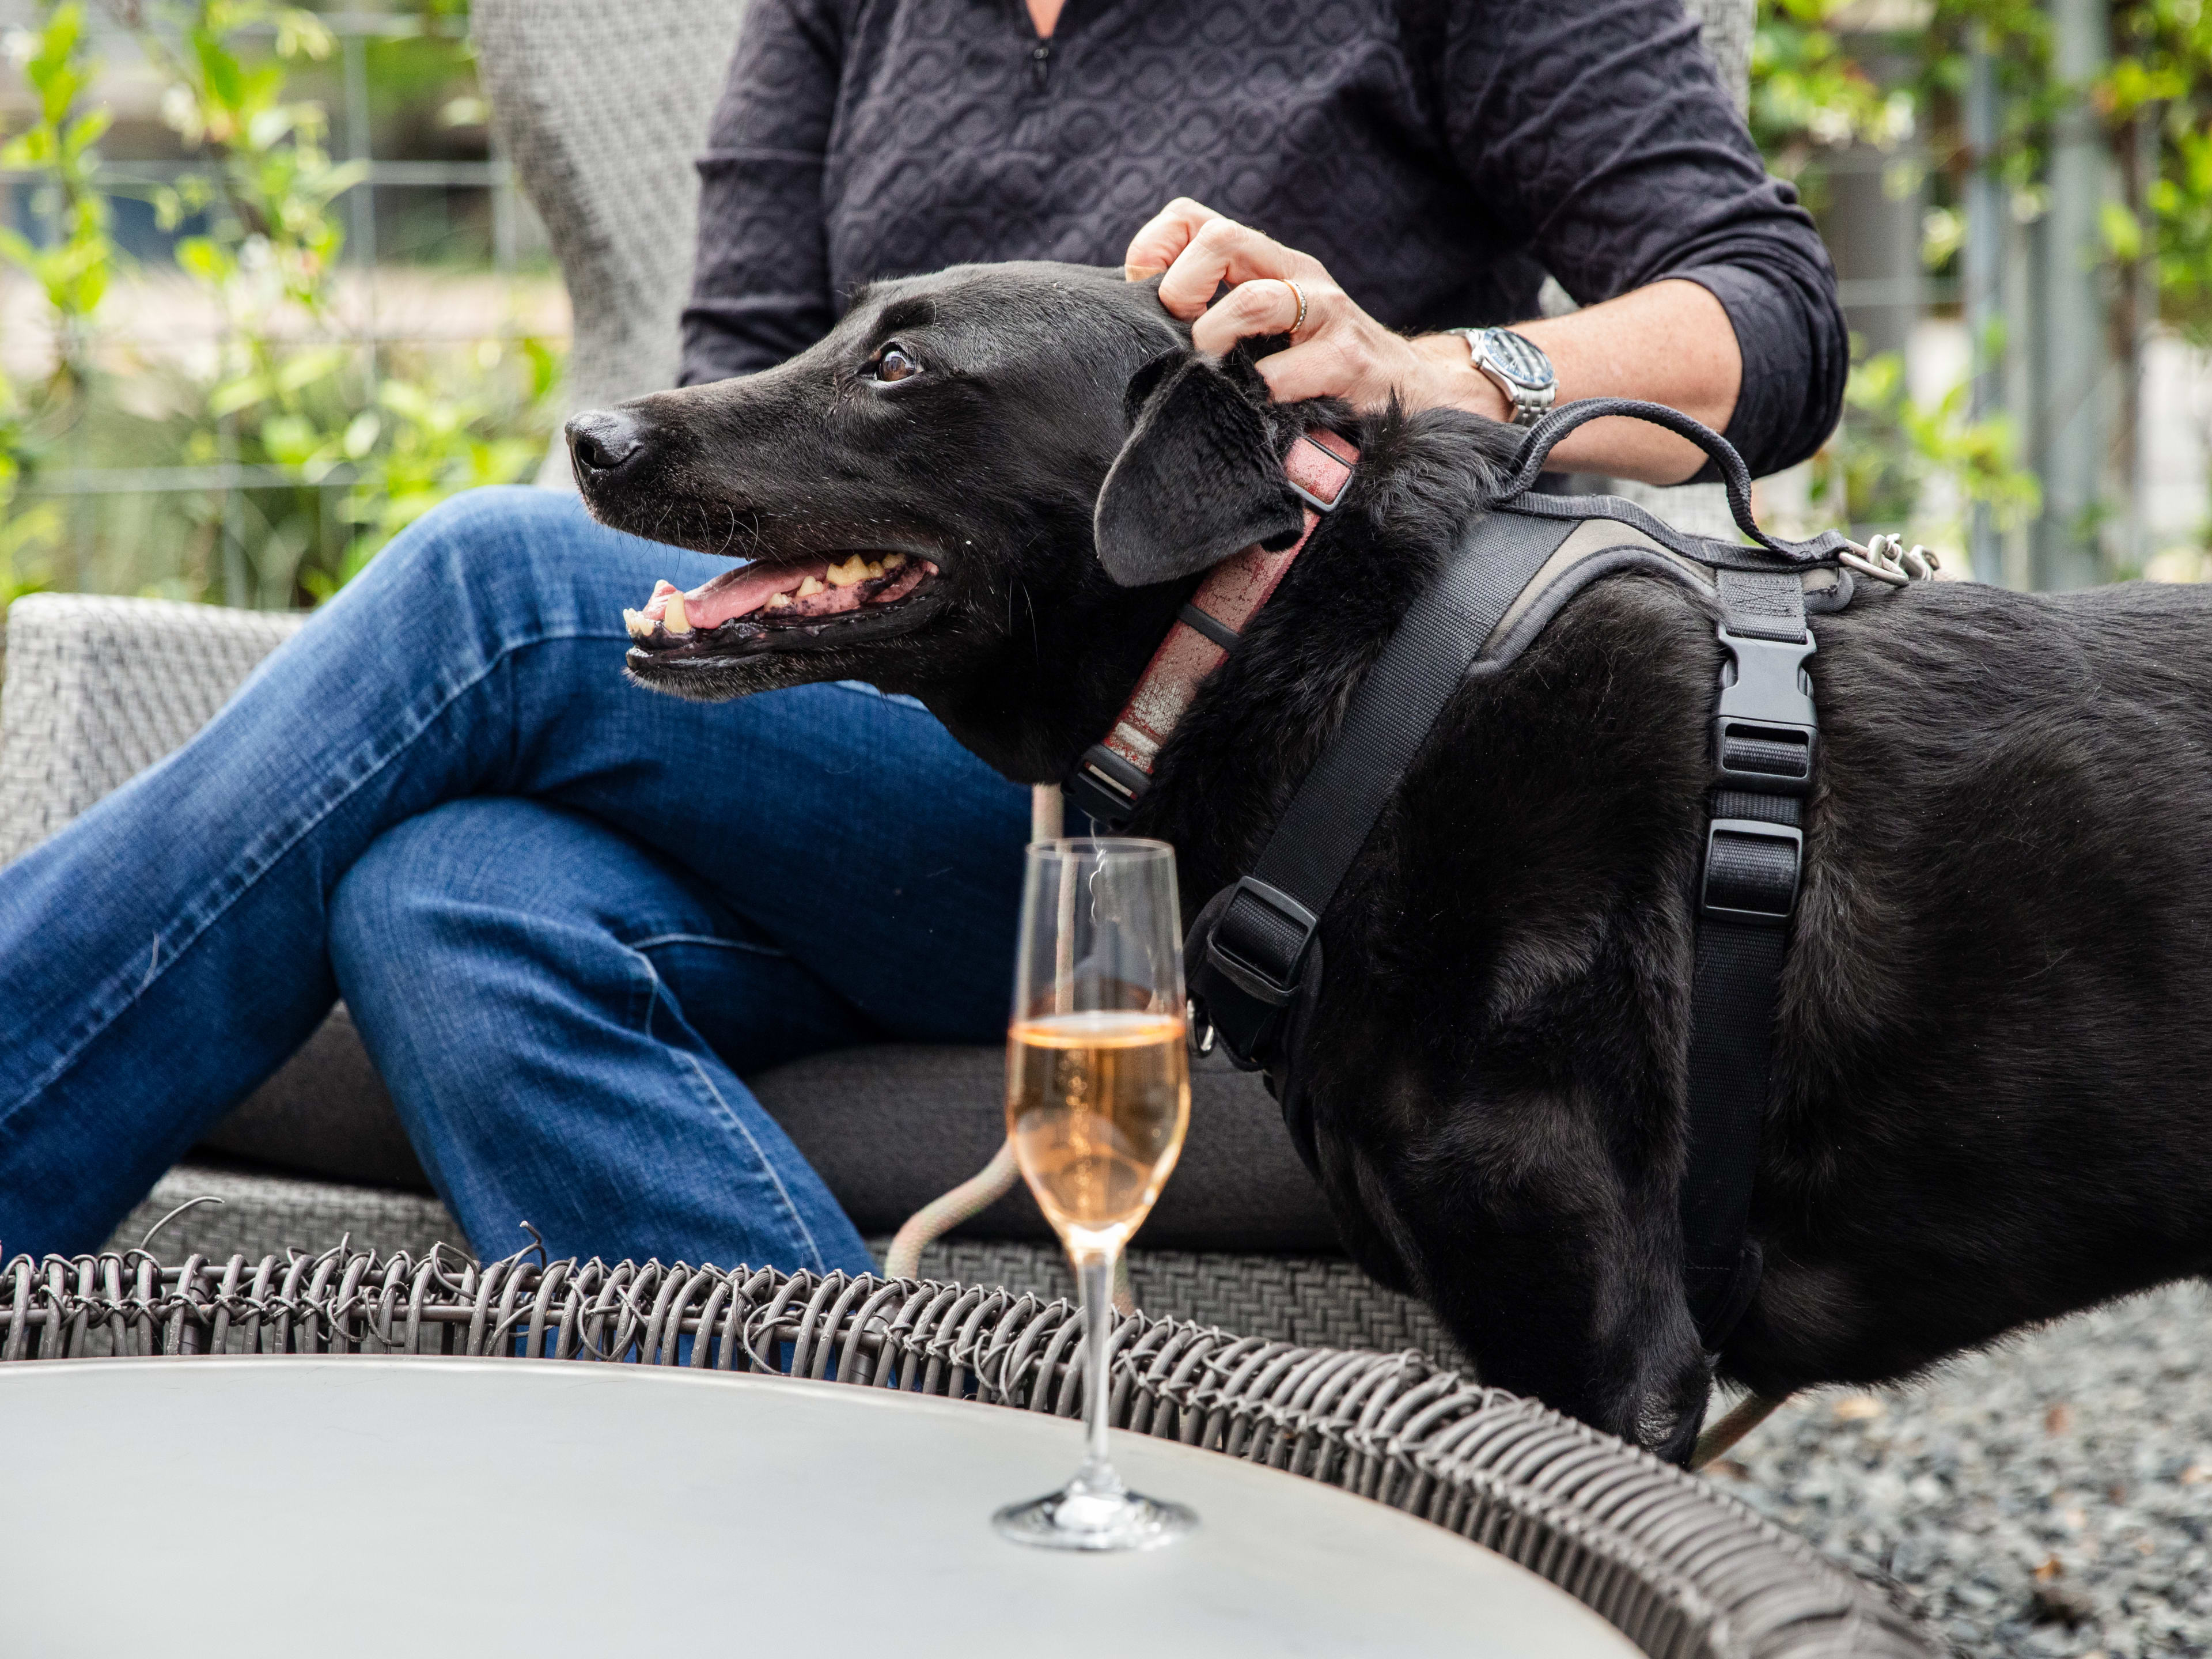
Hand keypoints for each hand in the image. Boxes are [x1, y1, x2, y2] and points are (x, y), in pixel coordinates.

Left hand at [1123, 199, 1508, 420]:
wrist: (1413, 392)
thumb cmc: (1322, 368)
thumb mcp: (1268, 330)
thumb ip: (1217, 317)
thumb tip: (1147, 334)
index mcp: (1267, 263)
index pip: (1194, 218)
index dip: (1155, 248)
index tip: (1147, 296)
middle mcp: (1296, 275)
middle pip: (1220, 238)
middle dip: (1184, 286)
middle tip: (1183, 332)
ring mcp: (1326, 314)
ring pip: (1255, 300)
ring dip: (1216, 339)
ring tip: (1215, 371)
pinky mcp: (1348, 360)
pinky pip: (1286, 373)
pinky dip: (1259, 393)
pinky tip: (1256, 409)